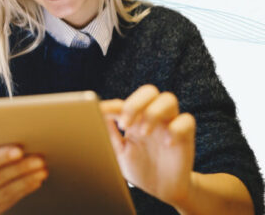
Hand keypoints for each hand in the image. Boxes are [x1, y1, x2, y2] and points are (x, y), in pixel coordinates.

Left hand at [100, 84, 195, 206]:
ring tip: (143, 133)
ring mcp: (169, 123)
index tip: (102, 112)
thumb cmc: (139, 168)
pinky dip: (176, 128)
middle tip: (125, 124)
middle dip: (136, 103)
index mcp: (135, 117)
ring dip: (154, 112)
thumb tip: (96, 114)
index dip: (114, 106)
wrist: (162, 191)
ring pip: (169, 99)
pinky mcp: (186, 136)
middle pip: (149, 91)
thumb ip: (109, 133)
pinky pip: (187, 120)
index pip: (125, 102)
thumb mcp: (119, 152)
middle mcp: (153, 116)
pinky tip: (167, 143)